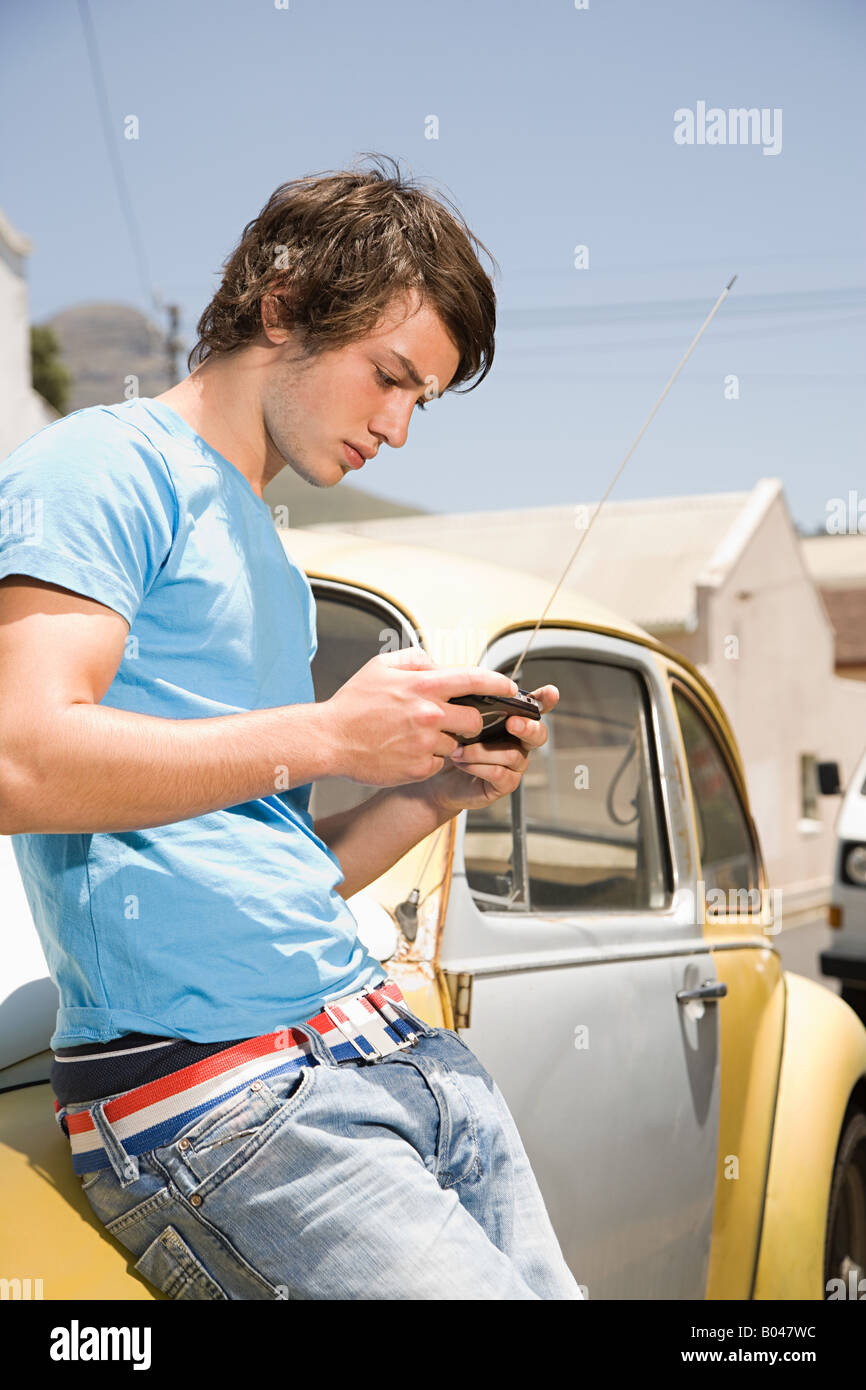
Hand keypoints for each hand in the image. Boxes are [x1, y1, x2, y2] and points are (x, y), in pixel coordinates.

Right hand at [323, 647, 519, 785]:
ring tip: (412, 737)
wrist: (328, 740)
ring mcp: (424, 744)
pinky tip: (404, 752)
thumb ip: (415, 660)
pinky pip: (437, 764)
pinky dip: (426, 759)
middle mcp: (429, 715)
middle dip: (469, 722)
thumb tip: (437, 664)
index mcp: (423, 686)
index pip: (475, 680)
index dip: (499, 683)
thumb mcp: (380, 667)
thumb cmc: (352, 704)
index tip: (510, 687)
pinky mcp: (418, 768)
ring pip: (455, 744)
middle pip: (475, 721)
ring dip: (442, 742)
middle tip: (449, 722)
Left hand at [422, 685, 559, 815]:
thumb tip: (467, 685)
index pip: (535, 708)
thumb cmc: (451, 745)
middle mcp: (519, 742)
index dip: (545, 700)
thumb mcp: (457, 719)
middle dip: (527, 727)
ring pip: (512, 754)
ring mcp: (515, 764)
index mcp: (512, 721)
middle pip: (538, 733)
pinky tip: (462, 763)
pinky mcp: (505, 783)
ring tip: (460, 750)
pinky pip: (499, 773)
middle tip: (511, 723)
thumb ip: (467, 702)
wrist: (437, 780)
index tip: (551, 693)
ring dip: (482, 751)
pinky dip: (477, 766)